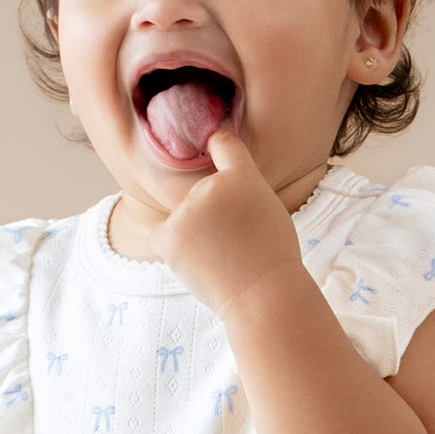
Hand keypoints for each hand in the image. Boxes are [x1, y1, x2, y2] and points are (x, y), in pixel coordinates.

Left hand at [156, 121, 306, 317]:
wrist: (262, 294)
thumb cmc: (272, 259)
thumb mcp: (270, 210)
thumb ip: (243, 191)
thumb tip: (220, 185)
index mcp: (243, 176)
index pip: (224, 144)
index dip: (218, 141)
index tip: (214, 138)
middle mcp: (211, 186)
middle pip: (202, 195)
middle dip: (212, 215)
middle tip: (236, 242)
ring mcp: (187, 210)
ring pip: (184, 218)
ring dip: (196, 235)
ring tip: (223, 257)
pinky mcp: (168, 236)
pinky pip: (163, 234)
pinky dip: (176, 247)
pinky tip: (198, 260)